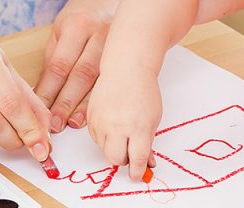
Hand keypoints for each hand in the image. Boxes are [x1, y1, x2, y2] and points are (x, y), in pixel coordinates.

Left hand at [35, 0, 119, 131]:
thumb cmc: (84, 11)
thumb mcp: (62, 26)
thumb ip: (53, 56)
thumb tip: (41, 90)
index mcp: (76, 26)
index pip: (59, 64)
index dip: (48, 90)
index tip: (38, 110)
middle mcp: (98, 35)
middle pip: (80, 74)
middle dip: (66, 102)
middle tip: (55, 124)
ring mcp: (116, 44)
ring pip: (98, 79)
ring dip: (85, 104)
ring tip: (73, 123)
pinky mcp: (126, 52)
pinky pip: (112, 79)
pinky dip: (102, 97)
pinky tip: (95, 112)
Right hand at [85, 64, 161, 182]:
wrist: (125, 69)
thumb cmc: (143, 92)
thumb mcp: (153, 119)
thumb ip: (148, 143)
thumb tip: (146, 164)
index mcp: (138, 127)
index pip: (136, 159)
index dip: (137, 171)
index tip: (138, 174)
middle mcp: (117, 126)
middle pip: (116, 159)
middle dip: (124, 160)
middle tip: (130, 151)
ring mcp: (101, 121)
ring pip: (104, 150)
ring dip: (114, 147)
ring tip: (122, 131)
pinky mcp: (91, 117)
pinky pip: (96, 138)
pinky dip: (104, 136)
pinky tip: (113, 123)